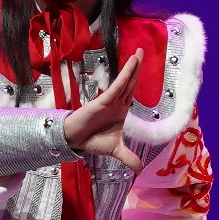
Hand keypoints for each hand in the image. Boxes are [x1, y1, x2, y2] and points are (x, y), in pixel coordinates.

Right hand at [63, 50, 143, 169]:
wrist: (75, 141)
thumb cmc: (93, 141)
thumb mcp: (115, 150)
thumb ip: (128, 157)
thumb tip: (140, 169)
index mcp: (121, 109)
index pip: (132, 91)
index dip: (138, 78)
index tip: (143, 65)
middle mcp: (117, 102)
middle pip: (130, 82)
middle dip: (137, 67)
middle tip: (141, 50)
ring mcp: (110, 101)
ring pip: (124, 82)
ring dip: (132, 68)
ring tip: (138, 53)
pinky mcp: (101, 102)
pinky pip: (115, 89)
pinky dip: (123, 79)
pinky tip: (130, 68)